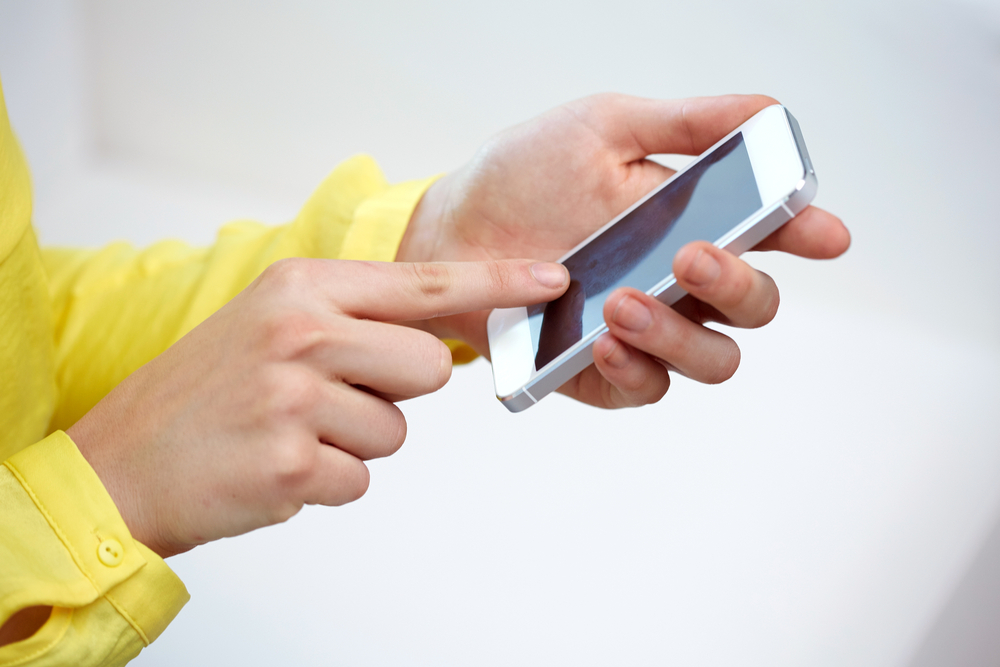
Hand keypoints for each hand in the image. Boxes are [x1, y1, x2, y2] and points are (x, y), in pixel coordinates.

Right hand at [67, 258, 568, 556]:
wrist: (120, 463)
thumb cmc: (204, 394)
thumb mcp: (271, 323)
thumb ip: (352, 319)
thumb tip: (434, 337)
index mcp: (302, 287)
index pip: (425, 282)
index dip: (496, 282)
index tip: (550, 278)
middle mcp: (301, 330)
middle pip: (426, 367)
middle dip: (393, 392)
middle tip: (326, 398)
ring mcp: (295, 395)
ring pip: (397, 432)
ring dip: (353, 443)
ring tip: (289, 432)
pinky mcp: (291, 460)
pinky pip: (360, 478)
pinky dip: (327, 481)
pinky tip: (275, 465)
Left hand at [397, 93, 849, 407]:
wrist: (452, 230)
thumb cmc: (524, 176)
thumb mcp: (603, 129)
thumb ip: (684, 125)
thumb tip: (767, 111)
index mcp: (691, 219)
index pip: (768, 232)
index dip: (805, 233)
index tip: (823, 233)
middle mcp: (679, 280)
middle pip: (754, 306)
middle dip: (738, 285)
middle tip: (690, 256)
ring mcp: (647, 329)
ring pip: (713, 357)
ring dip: (681, 334)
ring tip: (625, 302)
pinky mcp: (606, 370)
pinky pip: (646, 387)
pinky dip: (635, 368)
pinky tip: (604, 341)